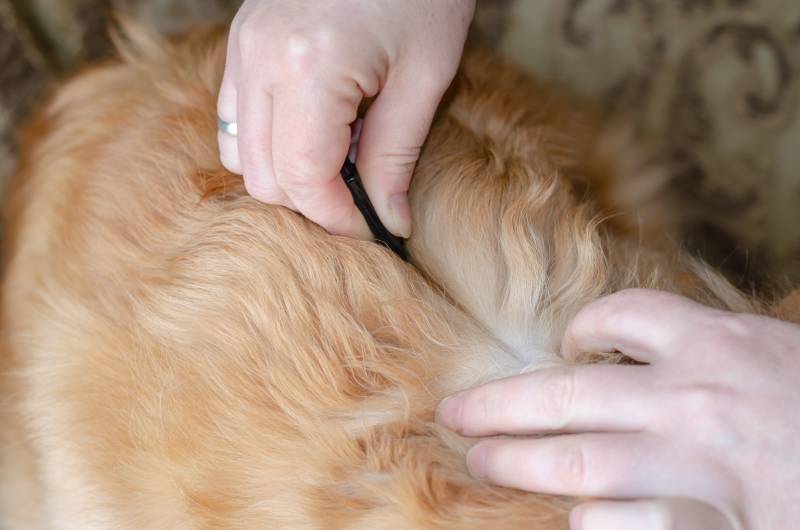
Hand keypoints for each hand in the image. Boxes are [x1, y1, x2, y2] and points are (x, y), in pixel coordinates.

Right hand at [218, 0, 474, 237]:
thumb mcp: (425, 76)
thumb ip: (396, 156)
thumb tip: (388, 220)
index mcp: (308, 68)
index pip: (303, 181)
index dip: (338, 219)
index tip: (373, 232)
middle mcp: (258, 59)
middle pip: (264, 177)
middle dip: (313, 203)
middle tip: (363, 199)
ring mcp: (242, 47)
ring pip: (241, 153)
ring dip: (288, 176)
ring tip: (341, 164)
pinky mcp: (242, 41)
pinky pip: (236, 118)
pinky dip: (270, 143)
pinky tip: (314, 134)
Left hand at [437, 289, 799, 529]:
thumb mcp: (775, 359)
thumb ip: (711, 354)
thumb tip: (633, 359)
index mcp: (719, 344)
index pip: (623, 316)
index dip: (583, 330)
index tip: (565, 347)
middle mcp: (696, 398)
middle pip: (566, 393)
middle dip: (500, 403)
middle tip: (457, 412)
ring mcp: (698, 464)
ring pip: (578, 462)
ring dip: (517, 461)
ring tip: (480, 460)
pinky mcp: (710, 523)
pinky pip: (624, 525)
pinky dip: (592, 522)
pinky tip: (574, 518)